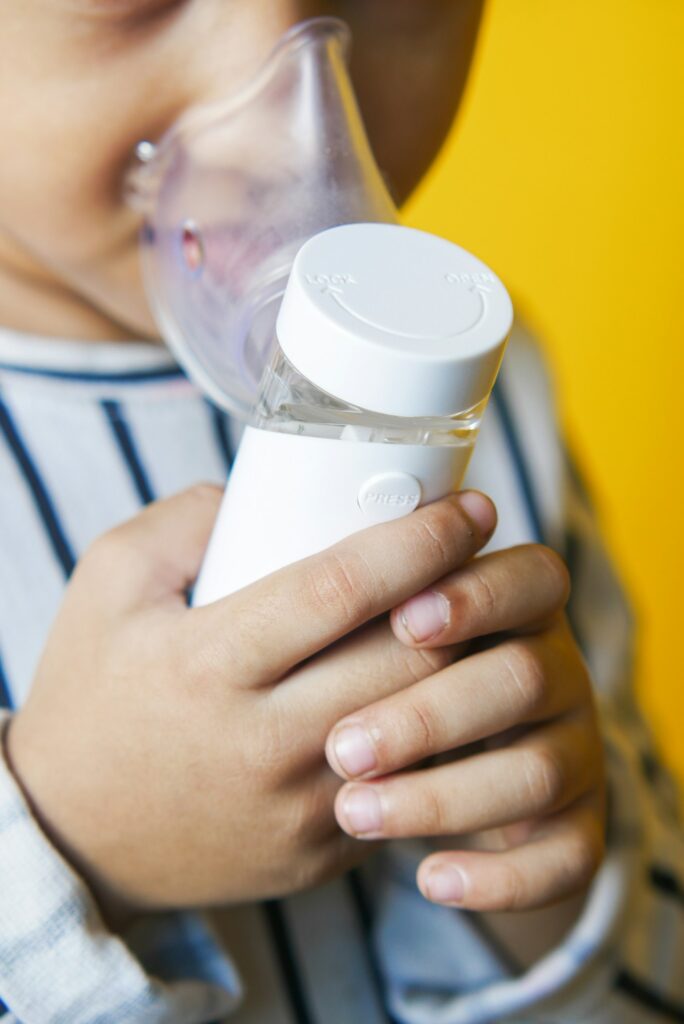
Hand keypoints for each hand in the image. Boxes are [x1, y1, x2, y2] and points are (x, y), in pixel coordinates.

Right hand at [5, 484, 495, 915]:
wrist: (74, 834)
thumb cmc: (91, 694)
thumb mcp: (107, 584)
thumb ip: (184, 521)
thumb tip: (268, 492)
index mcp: (207, 663)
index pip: (342, 589)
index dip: (421, 541)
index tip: (473, 508)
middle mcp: (260, 743)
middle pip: (405, 658)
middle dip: (469, 596)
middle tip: (491, 555)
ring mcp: (297, 808)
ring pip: (423, 726)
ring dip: (467, 664)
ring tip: (481, 617)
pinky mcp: (319, 852)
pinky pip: (407, 786)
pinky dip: (438, 735)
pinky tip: (445, 693)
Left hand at [326, 537, 605, 911]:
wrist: (424, 773)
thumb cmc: (355, 670)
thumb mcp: (343, 608)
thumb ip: (303, 561)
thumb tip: (234, 514)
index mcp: (511, 600)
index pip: (524, 579)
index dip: (473, 594)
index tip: (402, 619)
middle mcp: (553, 669)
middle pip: (521, 678)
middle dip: (430, 713)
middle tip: (340, 747)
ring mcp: (572, 749)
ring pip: (537, 774)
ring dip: (445, 796)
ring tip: (351, 814)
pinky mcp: (573, 829)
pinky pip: (566, 857)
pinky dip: (503, 876)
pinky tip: (428, 878)